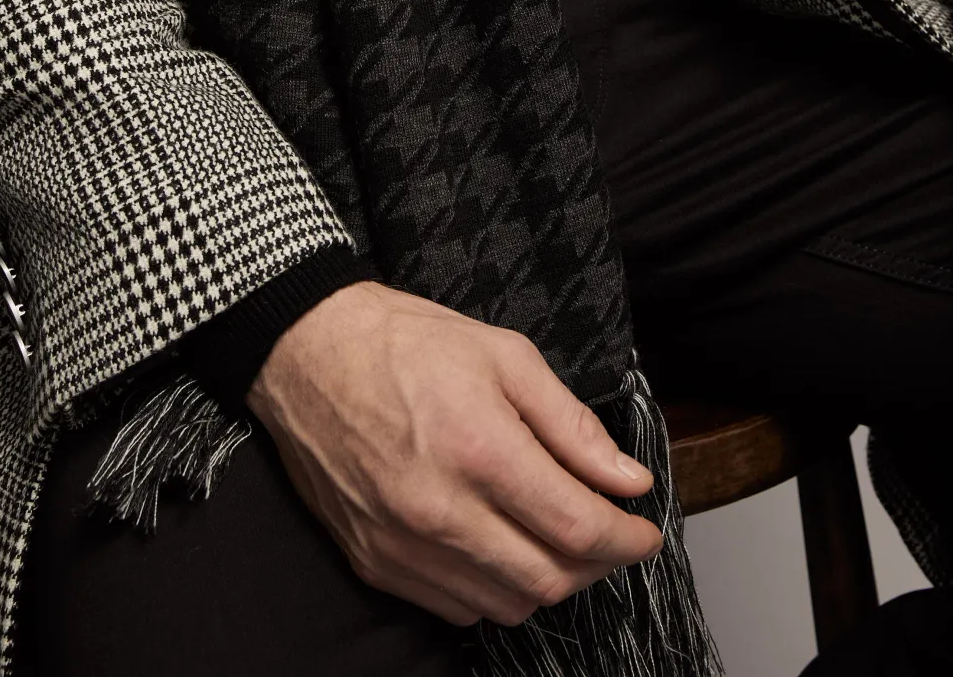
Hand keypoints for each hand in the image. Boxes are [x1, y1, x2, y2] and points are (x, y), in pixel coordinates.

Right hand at [248, 280, 661, 626]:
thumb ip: (572, 424)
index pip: (578, 527)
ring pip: (507, 605)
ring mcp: (403, 546)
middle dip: (596, 564)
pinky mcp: (375, 564)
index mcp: (480, 449)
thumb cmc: (406, 343)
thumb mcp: (506, 355)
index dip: (627, 539)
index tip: (645, 530)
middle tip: (609, 532)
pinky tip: (501, 546)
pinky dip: (494, 590)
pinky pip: (456, 609)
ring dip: (547, 580)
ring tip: (556, 536)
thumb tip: (626, 479)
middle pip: (549, 579)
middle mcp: (440, 511)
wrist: (307, 353)